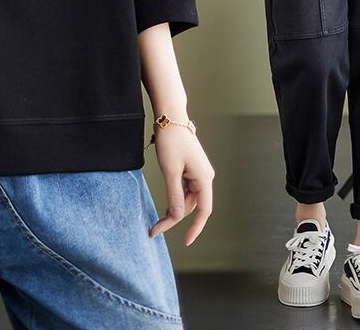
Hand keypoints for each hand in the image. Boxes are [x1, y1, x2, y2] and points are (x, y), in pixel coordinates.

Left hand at [148, 122, 214, 246]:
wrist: (170, 117)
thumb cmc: (171, 140)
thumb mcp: (170, 170)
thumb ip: (174, 194)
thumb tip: (177, 217)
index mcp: (204, 178)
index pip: (204, 210)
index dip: (196, 228)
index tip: (185, 242)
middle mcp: (204, 177)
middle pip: (192, 206)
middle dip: (174, 218)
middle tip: (155, 229)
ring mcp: (197, 173)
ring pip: (187, 198)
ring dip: (173, 208)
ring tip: (156, 220)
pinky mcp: (190, 169)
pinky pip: (184, 189)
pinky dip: (174, 197)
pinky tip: (164, 204)